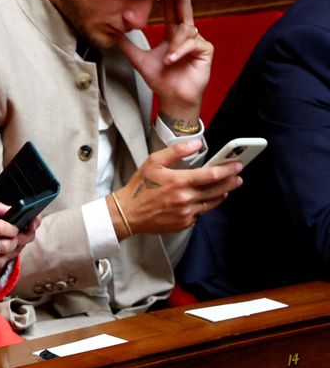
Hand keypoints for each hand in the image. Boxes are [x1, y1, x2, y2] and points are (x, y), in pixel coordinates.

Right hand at [109, 141, 242, 238]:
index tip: (237, 165)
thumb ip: (176, 151)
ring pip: (212, 203)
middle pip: (217, 190)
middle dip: (231, 182)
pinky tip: (201, 200)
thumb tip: (196, 144)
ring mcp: (186, 213)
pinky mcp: (184, 223)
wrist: (129, 213)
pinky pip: (200, 214)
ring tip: (226, 188)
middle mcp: (185, 199)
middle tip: (238, 176)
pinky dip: (203, 206)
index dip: (227, 169)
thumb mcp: (154, 162)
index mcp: (179, 181)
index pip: (212, 175)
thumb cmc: (139, 186)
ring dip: (221, 194)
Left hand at [117, 0, 213, 123]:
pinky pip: (193, 42)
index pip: (171, 10)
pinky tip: (172, 59)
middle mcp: (186, 35)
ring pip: (185, 30)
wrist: (173, 99)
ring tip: (166, 59)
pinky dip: (180, 50)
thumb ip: (128, 46)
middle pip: (184, 9)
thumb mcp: (140, 60)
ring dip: (173, 44)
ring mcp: (197, 41)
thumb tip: (113, 34)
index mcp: (172, 34)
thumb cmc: (161, 81)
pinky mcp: (205, 50)